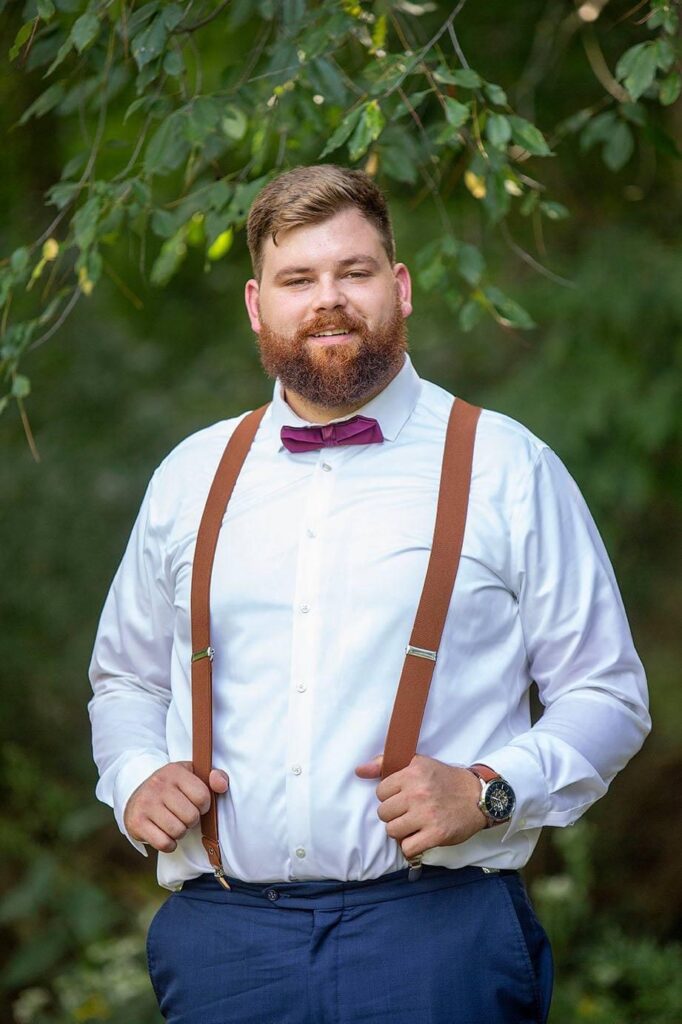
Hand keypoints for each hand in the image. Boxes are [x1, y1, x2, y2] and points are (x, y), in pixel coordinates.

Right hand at [124, 761, 228, 852]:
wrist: (136, 796)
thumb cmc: (172, 788)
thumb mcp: (193, 776)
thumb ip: (215, 777)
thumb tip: (222, 786)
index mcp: (175, 771)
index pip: (202, 797)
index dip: (204, 805)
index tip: (196, 804)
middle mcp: (158, 785)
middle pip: (191, 817)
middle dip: (191, 820)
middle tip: (183, 815)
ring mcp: (145, 803)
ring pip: (178, 831)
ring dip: (180, 832)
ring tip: (174, 822)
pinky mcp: (136, 822)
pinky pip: (164, 843)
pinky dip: (169, 844)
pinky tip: (165, 833)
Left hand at [355, 753, 486, 860]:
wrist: (478, 796)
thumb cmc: (445, 780)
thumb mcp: (418, 763)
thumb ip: (385, 764)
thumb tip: (359, 771)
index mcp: (412, 773)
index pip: (380, 792)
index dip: (390, 797)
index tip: (402, 797)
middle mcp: (418, 793)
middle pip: (383, 813)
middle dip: (394, 815)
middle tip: (409, 812)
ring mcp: (426, 815)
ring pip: (392, 831)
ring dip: (401, 831)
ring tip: (414, 825)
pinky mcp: (436, 834)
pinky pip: (407, 848)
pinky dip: (411, 846)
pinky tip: (420, 838)